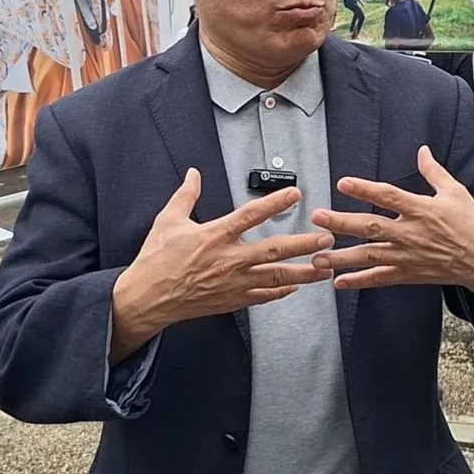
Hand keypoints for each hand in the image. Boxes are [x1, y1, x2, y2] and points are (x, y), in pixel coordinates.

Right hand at [111, 168, 333, 343]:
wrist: (147, 298)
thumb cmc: (156, 260)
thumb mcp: (168, 220)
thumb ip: (186, 195)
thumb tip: (193, 173)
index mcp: (215, 235)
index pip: (251, 215)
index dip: (275, 203)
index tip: (296, 194)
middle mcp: (229, 260)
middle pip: (274, 250)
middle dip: (304, 244)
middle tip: (326, 237)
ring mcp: (233, 283)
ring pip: (276, 277)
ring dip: (304, 272)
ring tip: (325, 267)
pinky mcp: (232, 301)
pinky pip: (264, 297)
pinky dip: (282, 291)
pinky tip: (296, 286)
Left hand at [309, 146, 473, 295]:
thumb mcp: (456, 192)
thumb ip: (434, 172)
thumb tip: (422, 151)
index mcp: (422, 210)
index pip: (388, 196)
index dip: (365, 189)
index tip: (343, 184)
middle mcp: (411, 233)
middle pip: (370, 227)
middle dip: (341, 223)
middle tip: (317, 218)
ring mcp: (408, 256)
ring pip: (369, 255)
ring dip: (341, 256)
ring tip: (317, 256)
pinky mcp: (409, 274)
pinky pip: (380, 279)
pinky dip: (359, 281)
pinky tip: (338, 282)